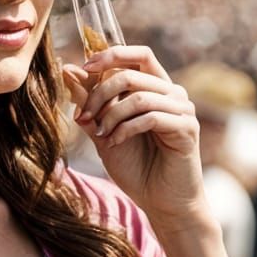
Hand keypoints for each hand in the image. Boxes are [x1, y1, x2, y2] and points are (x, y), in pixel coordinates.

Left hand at [62, 45, 209, 234]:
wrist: (160, 202)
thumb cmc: (135, 165)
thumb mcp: (103, 129)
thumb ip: (89, 100)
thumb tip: (68, 68)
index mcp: (155, 87)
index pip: (138, 54)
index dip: (110, 56)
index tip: (84, 68)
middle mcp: (172, 93)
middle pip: (131, 73)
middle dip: (99, 94)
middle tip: (84, 116)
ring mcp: (183, 110)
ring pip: (138, 96)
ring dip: (111, 116)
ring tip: (100, 135)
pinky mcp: (187, 128)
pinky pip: (150, 117)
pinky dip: (125, 129)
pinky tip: (115, 142)